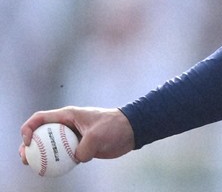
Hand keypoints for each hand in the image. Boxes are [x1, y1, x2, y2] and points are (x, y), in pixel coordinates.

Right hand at [20, 107, 134, 164]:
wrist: (130, 130)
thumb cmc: (115, 126)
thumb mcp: (98, 135)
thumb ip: (85, 147)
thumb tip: (77, 159)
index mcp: (68, 115)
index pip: (41, 118)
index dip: (28, 128)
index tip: (28, 142)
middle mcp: (67, 124)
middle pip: (41, 133)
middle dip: (29, 145)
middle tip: (25, 159)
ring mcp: (72, 136)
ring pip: (50, 146)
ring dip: (40, 155)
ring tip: (33, 167)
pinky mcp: (79, 147)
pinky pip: (63, 155)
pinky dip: (55, 162)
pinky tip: (51, 171)